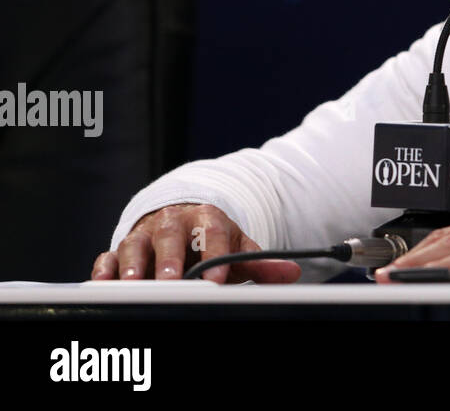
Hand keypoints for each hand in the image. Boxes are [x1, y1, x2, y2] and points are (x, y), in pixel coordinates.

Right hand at [89, 203, 301, 283]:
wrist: (182, 224)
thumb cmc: (210, 242)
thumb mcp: (236, 248)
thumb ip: (260, 262)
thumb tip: (291, 273)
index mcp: (206, 218)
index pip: (212, 234)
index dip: (214, 255)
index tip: (217, 278)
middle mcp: (173, 222)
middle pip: (170, 235)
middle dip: (170, 258)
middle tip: (172, 280)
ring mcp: (145, 234)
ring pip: (134, 244)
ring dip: (134, 263)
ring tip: (136, 283)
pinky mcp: (121, 249)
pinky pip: (108, 256)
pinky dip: (105, 269)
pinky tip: (105, 283)